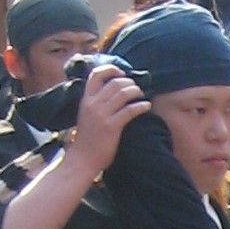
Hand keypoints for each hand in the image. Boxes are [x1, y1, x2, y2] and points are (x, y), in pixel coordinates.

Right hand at [64, 64, 149, 178]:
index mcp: (85, 100)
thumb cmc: (87, 139)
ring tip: (141, 96)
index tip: (121, 72)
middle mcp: (93, 104)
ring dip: (136, 91)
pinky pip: (130, 110)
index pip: (95, 75)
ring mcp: (102, 115)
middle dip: (129, 82)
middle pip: (114, 82)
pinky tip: (146, 106)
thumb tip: (113, 92)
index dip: (111, 69)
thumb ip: (95, 103)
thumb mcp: (86, 115)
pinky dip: (141, 106)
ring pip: (123, 93)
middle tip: (135, 88)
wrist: (82, 159)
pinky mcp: (112, 126)